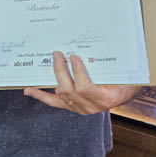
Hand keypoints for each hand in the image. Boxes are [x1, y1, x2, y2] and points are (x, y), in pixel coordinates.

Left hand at [23, 51, 142, 114]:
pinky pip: (54, 103)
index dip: (78, 72)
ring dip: (52, 77)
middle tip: (57, 54)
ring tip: (44, 63)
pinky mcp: (72, 107)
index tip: (74, 56)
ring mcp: (80, 109)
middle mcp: (91, 107)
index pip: (85, 87)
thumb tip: (103, 48)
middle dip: (60, 70)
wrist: (125, 94)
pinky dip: (41, 96)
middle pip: (69, 90)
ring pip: (60, 95)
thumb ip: (114, 66)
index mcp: (105, 99)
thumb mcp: (125, 74)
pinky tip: (29, 90)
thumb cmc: (126, 81)